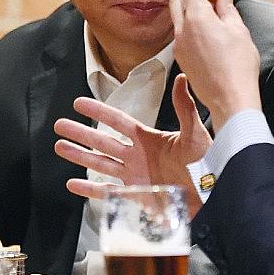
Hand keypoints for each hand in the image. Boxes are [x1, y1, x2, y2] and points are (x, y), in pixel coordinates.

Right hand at [54, 74, 209, 216]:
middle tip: (59, 125)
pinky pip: (107, 192)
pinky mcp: (136, 197)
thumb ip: (185, 107)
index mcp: (149, 139)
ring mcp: (134, 176)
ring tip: (60, 147)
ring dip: (79, 156)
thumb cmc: (208, 163)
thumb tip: (182, 77)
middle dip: (80, 133)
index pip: (118, 122)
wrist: (213, 195)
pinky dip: (89, 190)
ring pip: (100, 164)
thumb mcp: (195, 134)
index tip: (80, 103)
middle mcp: (137, 157)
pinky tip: (72, 184)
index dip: (99, 112)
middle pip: (101, 142)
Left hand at [170, 0, 261, 130]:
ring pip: (177, 17)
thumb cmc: (238, 66)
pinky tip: (208, 30)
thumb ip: (228, 9)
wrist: (230, 98)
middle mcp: (182, 31)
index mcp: (196, 19)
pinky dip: (190, 25)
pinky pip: (181, 34)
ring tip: (213, 12)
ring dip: (191, 8)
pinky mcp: (182, 59)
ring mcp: (179, 46)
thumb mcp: (239, 30)